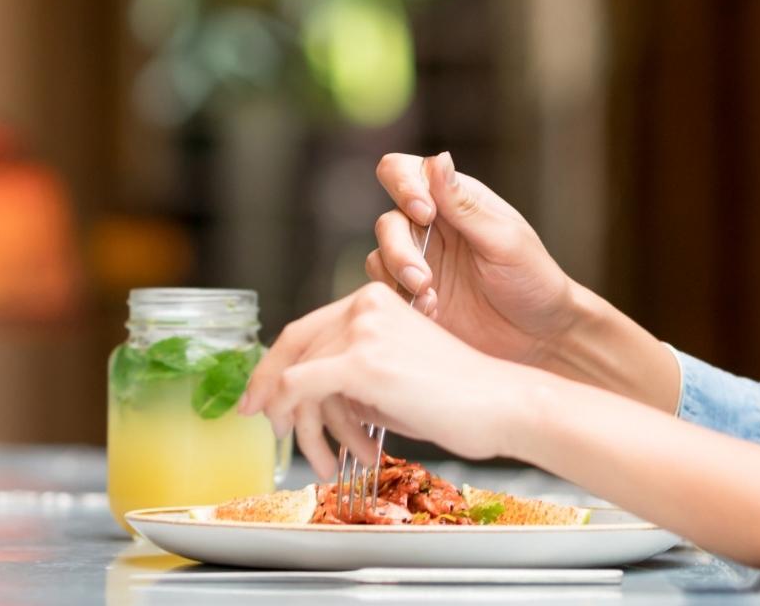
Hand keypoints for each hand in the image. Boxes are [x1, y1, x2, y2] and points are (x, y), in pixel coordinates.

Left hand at [237, 284, 539, 480]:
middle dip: (273, 397)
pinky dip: (297, 420)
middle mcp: (365, 305)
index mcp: (376, 299)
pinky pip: (300, 389)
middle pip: (293, 351)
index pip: (305, 330)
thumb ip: (350, 371)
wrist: (501, 403)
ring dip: (304, 428)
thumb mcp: (393, 372)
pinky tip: (322, 451)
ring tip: (327, 460)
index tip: (258, 398)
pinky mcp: (362, 363)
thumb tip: (303, 395)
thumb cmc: (458, 397)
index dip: (272, 367)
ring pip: (296, 379)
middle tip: (269, 430)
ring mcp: (362, 331)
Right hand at [368, 151, 576, 365]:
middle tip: (423, 280)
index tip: (424, 214)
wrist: (539, 335)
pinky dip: (402, 301)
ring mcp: (420, 262)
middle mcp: (431, 227)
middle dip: (399, 250)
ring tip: (431, 300)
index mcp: (455, 200)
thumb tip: (439, 157)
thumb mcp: (503, 241)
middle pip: (388, 222)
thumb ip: (464, 205)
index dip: (403, 186)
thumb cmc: (533, 280)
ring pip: (380, 257)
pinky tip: (432, 313)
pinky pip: (387, 291)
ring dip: (399, 279)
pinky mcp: (413, 296)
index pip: (405, 172)